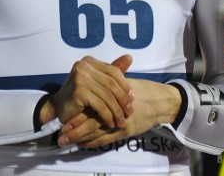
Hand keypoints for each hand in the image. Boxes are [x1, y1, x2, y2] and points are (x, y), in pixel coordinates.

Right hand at [40, 54, 133, 130]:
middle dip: (122, 100)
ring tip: (121, 121)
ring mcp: (80, 77)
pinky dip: (107, 116)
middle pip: (111, 84)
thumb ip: (112, 72)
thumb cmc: (79, 96)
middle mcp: (84, 66)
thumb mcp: (97, 83)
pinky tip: (110, 123)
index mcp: (89, 61)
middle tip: (129, 112)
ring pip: (107, 96)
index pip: (113, 72)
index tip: (132, 98)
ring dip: (116, 111)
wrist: (57, 109)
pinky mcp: (79, 91)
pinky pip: (100, 105)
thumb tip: (130, 57)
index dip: (124, 86)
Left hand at [58, 78, 181, 147]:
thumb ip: (111, 81)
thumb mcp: (127, 85)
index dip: (77, 113)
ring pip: (97, 132)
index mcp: (113, 97)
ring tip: (66, 140)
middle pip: (91, 121)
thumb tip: (93, 78)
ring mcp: (120, 122)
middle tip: (61, 133)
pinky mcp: (125, 132)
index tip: (63, 117)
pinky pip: (106, 139)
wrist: (163, 102)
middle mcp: (115, 110)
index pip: (91, 106)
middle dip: (75, 128)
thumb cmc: (145, 92)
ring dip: (80, 137)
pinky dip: (93, 142)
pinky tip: (82, 144)